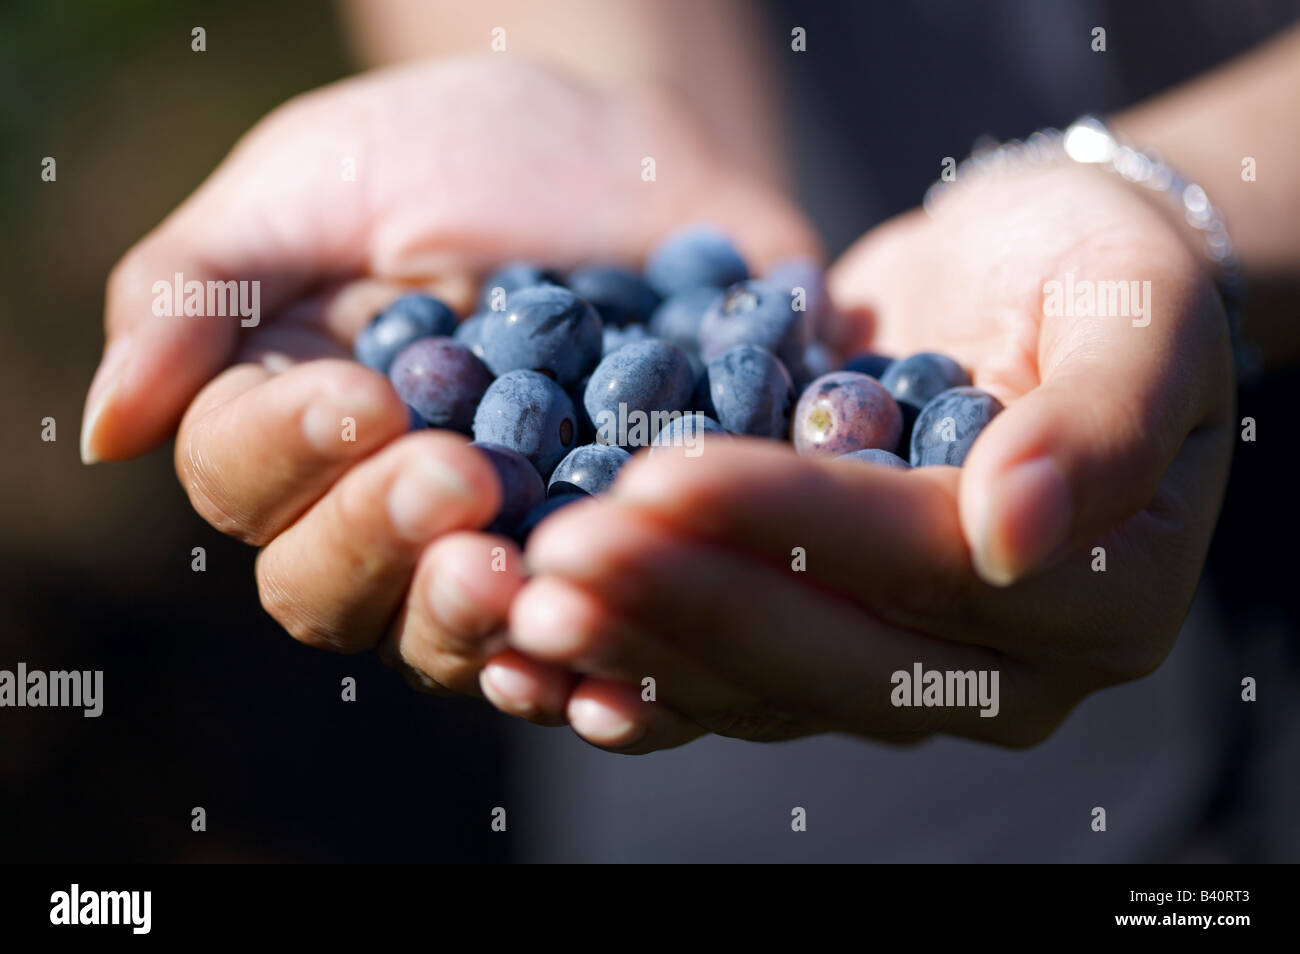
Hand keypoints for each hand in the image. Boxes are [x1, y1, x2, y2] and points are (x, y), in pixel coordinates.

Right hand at [83, 56, 817, 694]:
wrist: (631, 169)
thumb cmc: (457, 153)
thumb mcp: (315, 182)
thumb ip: (199, 290)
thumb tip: (107, 429)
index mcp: (286, 422)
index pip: (242, 477)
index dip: (289, 451)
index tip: (364, 395)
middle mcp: (373, 511)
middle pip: (326, 586)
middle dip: (379, 537)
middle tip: (454, 477)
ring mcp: (485, 552)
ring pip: (438, 638)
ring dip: (462, 618)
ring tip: (509, 572)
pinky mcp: (593, 568)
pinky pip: (572, 648)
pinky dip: (578, 671)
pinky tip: (594, 671)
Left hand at [495, 162, 1234, 751]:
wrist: (1033, 280)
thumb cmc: (1103, 271)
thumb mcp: (1137, 308)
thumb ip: (1098, 422)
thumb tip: (1014, 533)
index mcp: (1102, 596)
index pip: (924, 564)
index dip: (789, 523)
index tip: (658, 479)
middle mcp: (1004, 667)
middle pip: (826, 651)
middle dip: (680, 600)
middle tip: (548, 563)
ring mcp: (909, 673)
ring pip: (759, 684)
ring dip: (633, 643)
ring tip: (516, 603)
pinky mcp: (828, 646)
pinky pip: (725, 680)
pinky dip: (634, 666)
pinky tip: (539, 658)